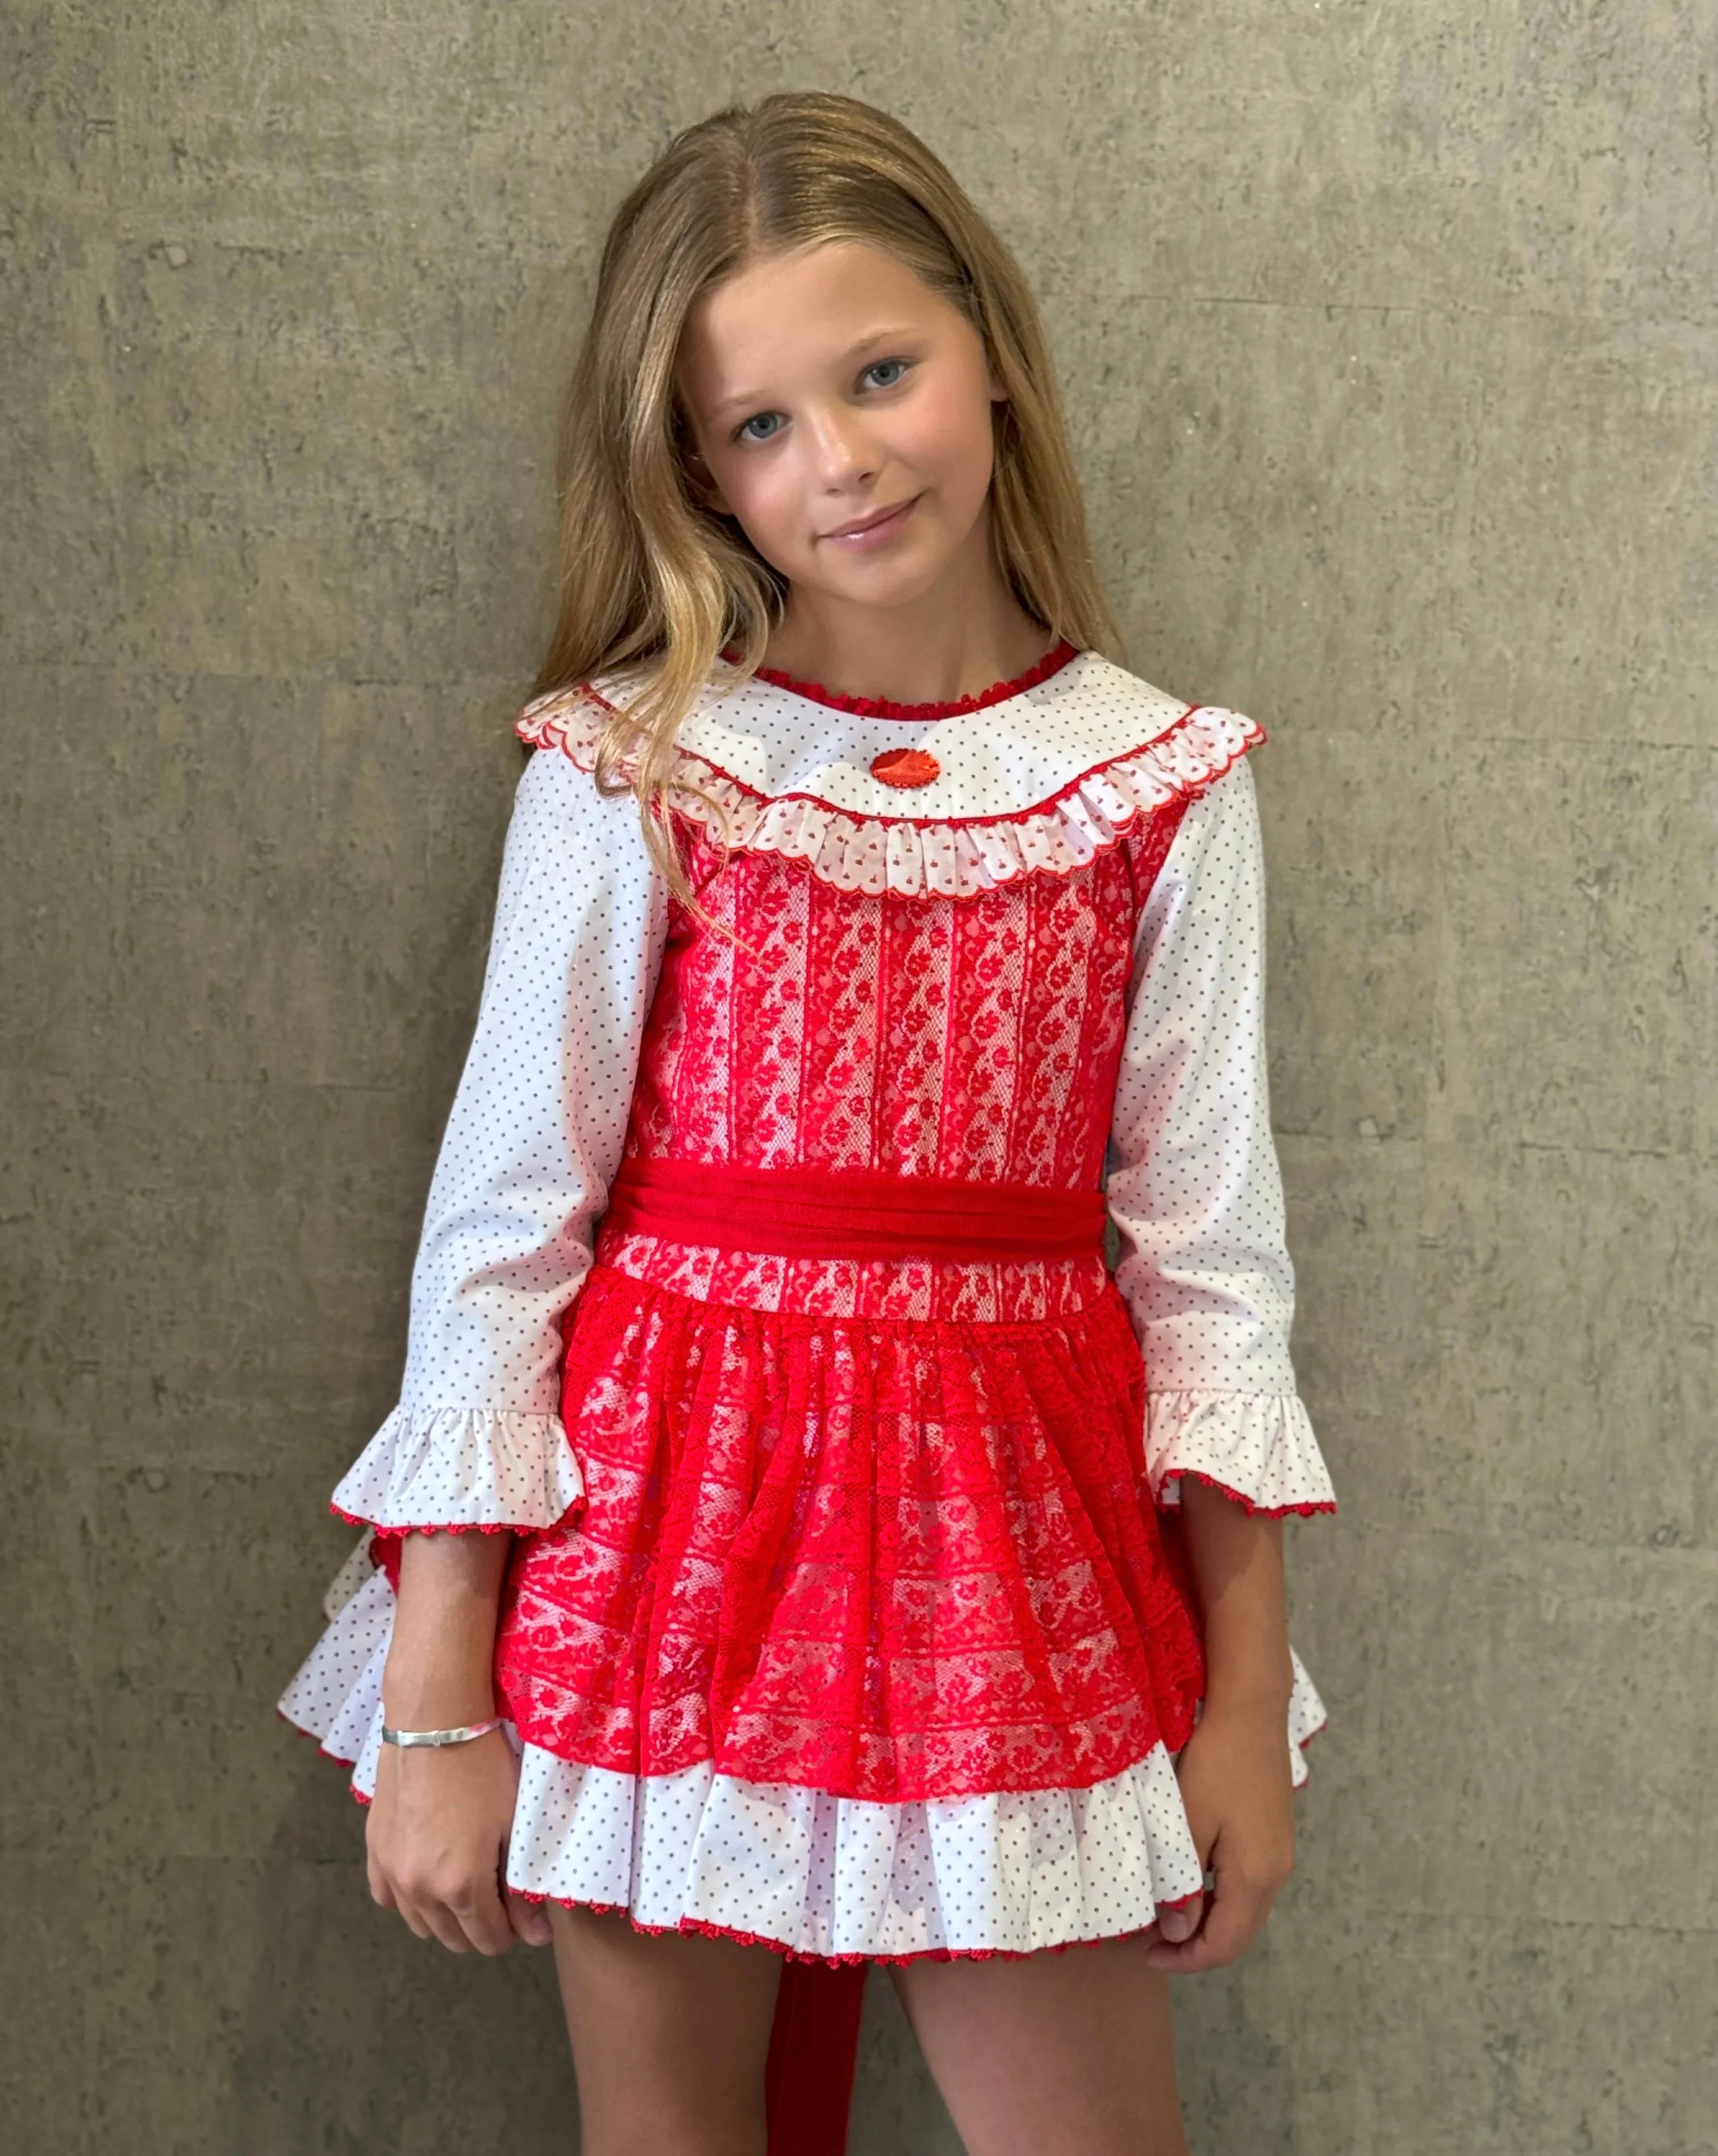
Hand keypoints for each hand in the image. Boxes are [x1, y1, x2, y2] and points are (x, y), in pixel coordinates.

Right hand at [366, 1728, 552, 1954]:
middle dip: (479, 1929)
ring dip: (445, 1918)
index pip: (487, 1940)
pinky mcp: (374, 1852)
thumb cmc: (484, 1769)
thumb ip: (521, 1890)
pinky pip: (387, 1898)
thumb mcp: (514, 1826)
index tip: (521, 1918)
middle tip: (497, 1901)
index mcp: (461, 1886)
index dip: (509, 1934)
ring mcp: (391, 1873)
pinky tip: (427, 1877)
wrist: (434, 1724)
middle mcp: (421, 1891)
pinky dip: (409, 1898)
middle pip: (453, 1939)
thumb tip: (536, 1938)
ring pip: (420, 1924)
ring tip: (465, 1888)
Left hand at [1146, 1701, 1295, 1972]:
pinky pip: (1248, 1884)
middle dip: (1195, 1947)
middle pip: (1238, 1934)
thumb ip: (1183, 1885)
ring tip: (1165, 1912)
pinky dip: (1218, 1896)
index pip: (1224, 1945)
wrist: (1250, 1710)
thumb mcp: (1189, 1824)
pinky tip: (1190, 1880)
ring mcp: (1280, 1854)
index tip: (1147, 1954)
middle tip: (1151, 1941)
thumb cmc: (1215, 1763)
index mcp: (1256, 1877)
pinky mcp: (1274, 1835)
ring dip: (1207, 1920)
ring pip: (1244, 1910)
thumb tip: (1178, 1935)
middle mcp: (1277, 1873)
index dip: (1186, 1960)